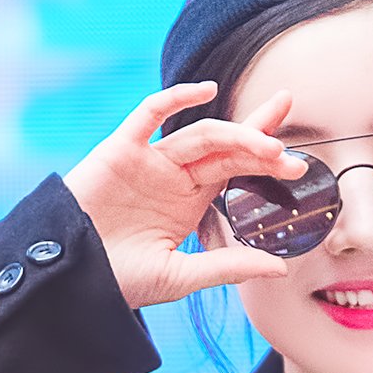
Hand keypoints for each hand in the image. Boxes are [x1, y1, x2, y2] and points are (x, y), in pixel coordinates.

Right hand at [62, 80, 309, 309]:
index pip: (238, 169)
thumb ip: (229, 267)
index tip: (300, 166)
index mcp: (192, 200)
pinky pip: (149, 114)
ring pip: (200, 135)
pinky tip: (205, 91)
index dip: (267, 161)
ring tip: (267, 144)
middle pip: (227, 146)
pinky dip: (176, 98)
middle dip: (260, 141)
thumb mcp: (182, 277)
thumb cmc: (121, 281)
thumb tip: (281, 266)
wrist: (72, 280)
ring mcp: (150, 160)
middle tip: (292, 149)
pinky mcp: (121, 150)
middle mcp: (176, 175)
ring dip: (235, 135)